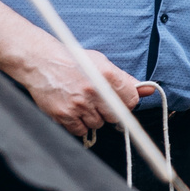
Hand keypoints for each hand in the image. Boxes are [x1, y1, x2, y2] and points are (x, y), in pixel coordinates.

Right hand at [18, 47, 144, 137]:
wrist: (40, 61)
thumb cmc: (72, 60)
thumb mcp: (101, 63)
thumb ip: (125, 79)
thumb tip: (149, 91)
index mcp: (107, 75)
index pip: (131, 101)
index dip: (126, 103)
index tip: (118, 101)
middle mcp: (94, 91)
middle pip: (115, 116)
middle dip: (109, 111)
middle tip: (97, 101)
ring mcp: (79, 104)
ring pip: (98, 124)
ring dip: (93, 118)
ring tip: (82, 103)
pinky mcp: (64, 114)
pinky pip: (80, 130)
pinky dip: (78, 124)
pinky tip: (73, 110)